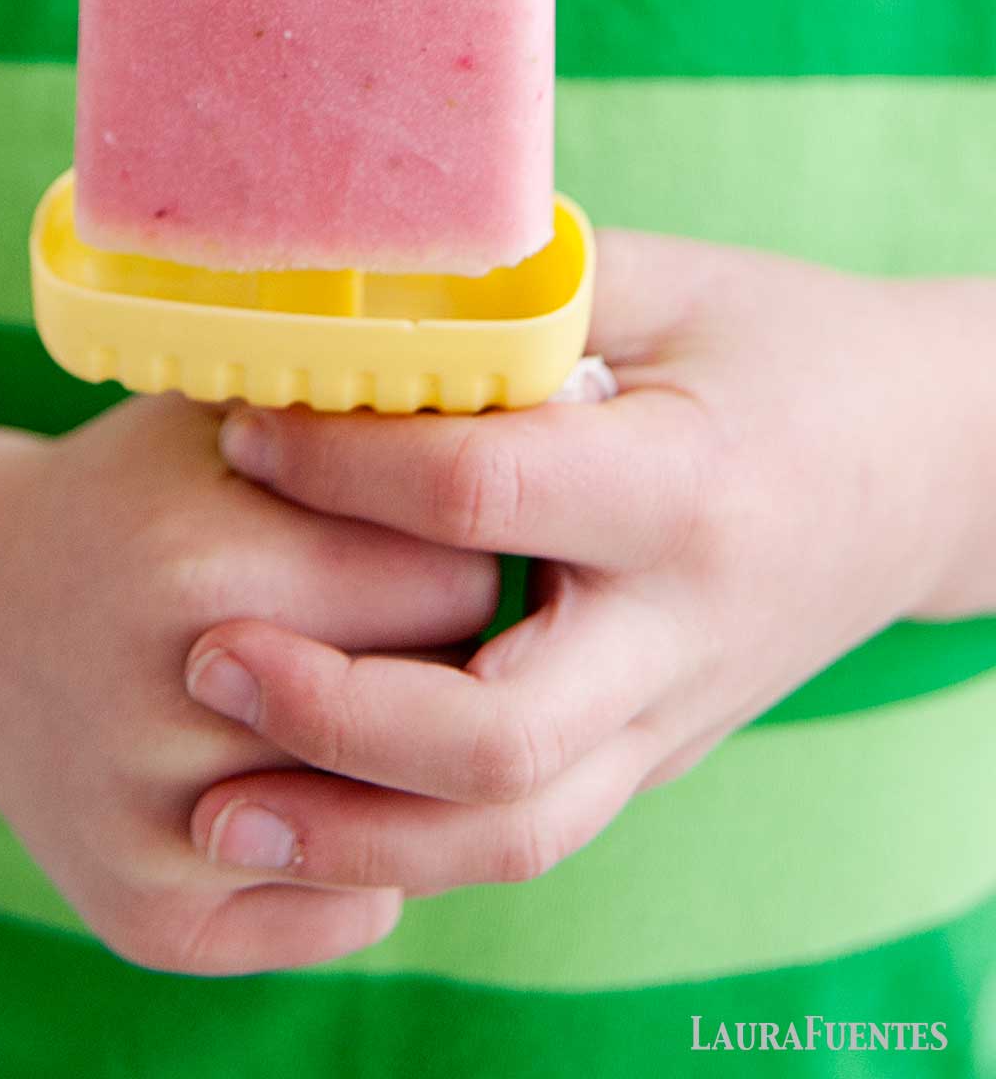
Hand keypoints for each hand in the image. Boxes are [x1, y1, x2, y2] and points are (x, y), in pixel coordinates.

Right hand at [0, 393, 499, 971]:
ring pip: (415, 821)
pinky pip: (356, 913)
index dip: (471, 544)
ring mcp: (165, 833)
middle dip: (453, 649)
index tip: (448, 527)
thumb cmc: (134, 497)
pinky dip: (366, 857)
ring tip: (369, 683)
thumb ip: (358, 406)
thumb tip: (541, 403)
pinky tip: (317, 777)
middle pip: (452, 700)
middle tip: (403, 607)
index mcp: (215, 566)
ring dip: (421, 759)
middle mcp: (183, 712)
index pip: (463, 577)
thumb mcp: (224, 411)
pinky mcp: (157, 920)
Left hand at [183, 231, 995, 896]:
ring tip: (217, 804)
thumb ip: (518, 295)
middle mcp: (683, 630)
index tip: (243, 428)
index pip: (483, 494)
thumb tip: (347, 292)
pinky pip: (529, 830)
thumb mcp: (669, 283)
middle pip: (496, 734)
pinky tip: (309, 814)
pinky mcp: (655, 751)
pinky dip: (410, 844)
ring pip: (511, 832)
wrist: (927, 466)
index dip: (340, 463)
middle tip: (204, 654)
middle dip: (329, 708)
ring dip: (353, 834)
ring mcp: (675, 715)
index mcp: (686, 487)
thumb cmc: (789, 348)